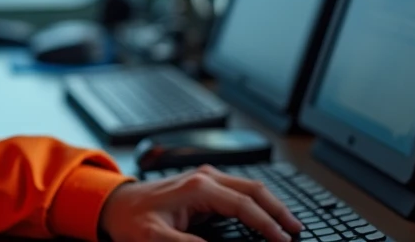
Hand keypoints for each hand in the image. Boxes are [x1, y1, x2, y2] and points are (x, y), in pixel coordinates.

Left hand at [99, 166, 303, 241]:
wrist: (116, 204)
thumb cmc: (132, 219)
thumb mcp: (155, 238)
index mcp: (197, 188)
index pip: (244, 205)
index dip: (267, 224)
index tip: (284, 240)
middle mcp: (205, 178)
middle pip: (254, 189)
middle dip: (279, 209)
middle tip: (298, 230)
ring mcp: (206, 179)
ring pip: (249, 187)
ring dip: (271, 204)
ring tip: (288, 224)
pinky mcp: (204, 185)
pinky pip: (239, 191)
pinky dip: (257, 202)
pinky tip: (266, 215)